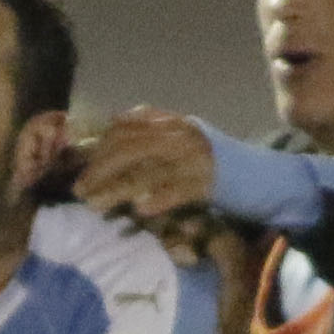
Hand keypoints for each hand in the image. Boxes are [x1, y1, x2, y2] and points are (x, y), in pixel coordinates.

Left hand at [72, 107, 218, 228]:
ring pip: (148, 172)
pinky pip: (177, 191)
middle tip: (80, 190)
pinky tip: (139, 210)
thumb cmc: (205, 158)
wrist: (254, 173)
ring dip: (117, 190)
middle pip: (131, 149)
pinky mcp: (208, 183)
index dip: (99, 147)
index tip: (82, 166)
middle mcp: (180, 137)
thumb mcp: (178, 138)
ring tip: (94, 205)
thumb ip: (147, 131)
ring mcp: (194, 159)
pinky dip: (158, 199)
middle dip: (100, 170)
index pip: (126, 129)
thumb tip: (108, 128)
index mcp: (170, 123)